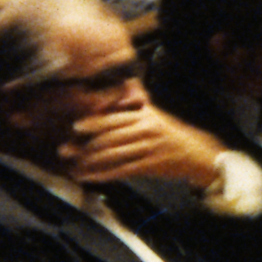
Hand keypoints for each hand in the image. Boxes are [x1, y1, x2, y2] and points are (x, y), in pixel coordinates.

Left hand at [54, 103, 233, 191]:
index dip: (95, 122)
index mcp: (146, 116)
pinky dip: (103, 175)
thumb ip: (138, 101)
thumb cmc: (171, 134)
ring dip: (90, 162)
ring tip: (72, 165)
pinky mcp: (150, 166)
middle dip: (85, 144)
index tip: (76, 125)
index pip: (117, 118)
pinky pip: (122, 171)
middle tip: (64, 148)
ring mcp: (149, 149)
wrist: (197, 153)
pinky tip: (88, 177)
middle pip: (111, 137)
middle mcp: (147, 130)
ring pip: (114, 155)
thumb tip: (124, 83)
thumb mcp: (156, 115)